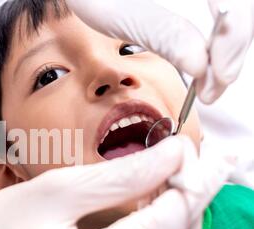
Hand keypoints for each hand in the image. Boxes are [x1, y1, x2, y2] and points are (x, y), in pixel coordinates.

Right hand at [0, 137, 232, 228]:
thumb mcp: (54, 192)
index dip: (189, 181)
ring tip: (181, 177)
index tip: (192, 146)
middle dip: (195, 197)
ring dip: (182, 215)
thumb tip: (170, 156)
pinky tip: (157, 208)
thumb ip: (119, 177)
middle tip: (196, 158)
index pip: (167, 223)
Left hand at [66, 0, 253, 103]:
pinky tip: (203, 66)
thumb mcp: (119, 14)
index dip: (233, 38)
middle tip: (212, 90)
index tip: (218, 76)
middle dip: (230, 52)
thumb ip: (163, 33)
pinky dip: (214, 46)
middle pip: (238, 11)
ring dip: (225, 53)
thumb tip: (202, 66)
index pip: (234, 1)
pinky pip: (219, 19)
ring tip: (208, 86)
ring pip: (232, 17)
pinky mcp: (189, 2)